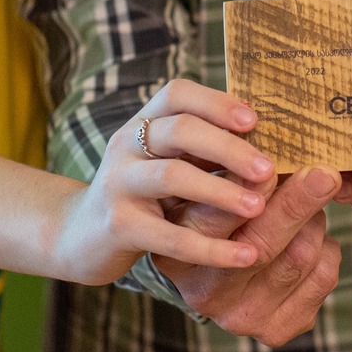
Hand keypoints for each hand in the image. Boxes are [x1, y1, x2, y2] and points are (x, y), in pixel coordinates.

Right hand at [53, 80, 274, 285]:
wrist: (81, 235)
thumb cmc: (143, 194)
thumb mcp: (168, 161)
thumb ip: (205, 146)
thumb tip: (265, 131)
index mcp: (144, 122)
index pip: (176, 94)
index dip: (216, 102)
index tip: (254, 119)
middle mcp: (126, 145)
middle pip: (180, 130)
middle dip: (229, 147)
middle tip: (269, 169)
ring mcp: (118, 183)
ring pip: (172, 176)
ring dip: (221, 191)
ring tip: (258, 207)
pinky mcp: (118, 225)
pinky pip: (169, 235)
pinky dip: (211, 247)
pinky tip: (244, 256)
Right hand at [155, 166, 343, 346]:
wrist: (222, 276)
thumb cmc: (216, 215)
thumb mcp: (205, 192)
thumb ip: (229, 173)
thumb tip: (270, 142)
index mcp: (177, 255)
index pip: (210, 223)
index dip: (243, 193)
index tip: (268, 167)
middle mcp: (206, 294)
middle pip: (261, 245)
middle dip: (297, 203)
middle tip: (323, 172)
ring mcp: (244, 317)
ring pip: (299, 257)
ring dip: (314, 219)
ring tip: (311, 195)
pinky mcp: (280, 328)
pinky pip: (323, 275)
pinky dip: (327, 245)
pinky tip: (313, 233)